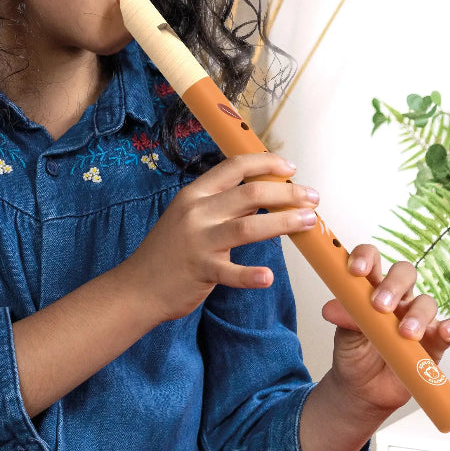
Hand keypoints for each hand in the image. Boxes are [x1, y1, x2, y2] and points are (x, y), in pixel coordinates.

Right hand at [122, 152, 318, 322]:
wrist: (137, 287)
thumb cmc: (169, 251)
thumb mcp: (191, 216)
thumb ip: (223, 204)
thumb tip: (262, 195)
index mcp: (195, 193)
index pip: (235, 167)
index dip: (266, 163)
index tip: (291, 168)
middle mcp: (197, 212)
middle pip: (250, 193)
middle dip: (287, 193)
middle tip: (312, 197)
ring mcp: (198, 241)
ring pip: (249, 227)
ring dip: (284, 223)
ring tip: (308, 222)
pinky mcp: (200, 271)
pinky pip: (231, 272)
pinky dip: (251, 274)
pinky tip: (268, 277)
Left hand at [321, 251, 449, 416]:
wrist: (364, 392)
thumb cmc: (354, 354)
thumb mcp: (343, 336)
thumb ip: (344, 318)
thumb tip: (331, 308)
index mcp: (371, 288)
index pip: (372, 260)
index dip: (365, 257)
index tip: (356, 270)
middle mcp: (398, 298)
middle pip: (404, 273)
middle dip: (393, 285)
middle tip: (381, 306)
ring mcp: (419, 318)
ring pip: (427, 302)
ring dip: (417, 315)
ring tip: (406, 334)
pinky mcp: (437, 341)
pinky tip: (446, 333)